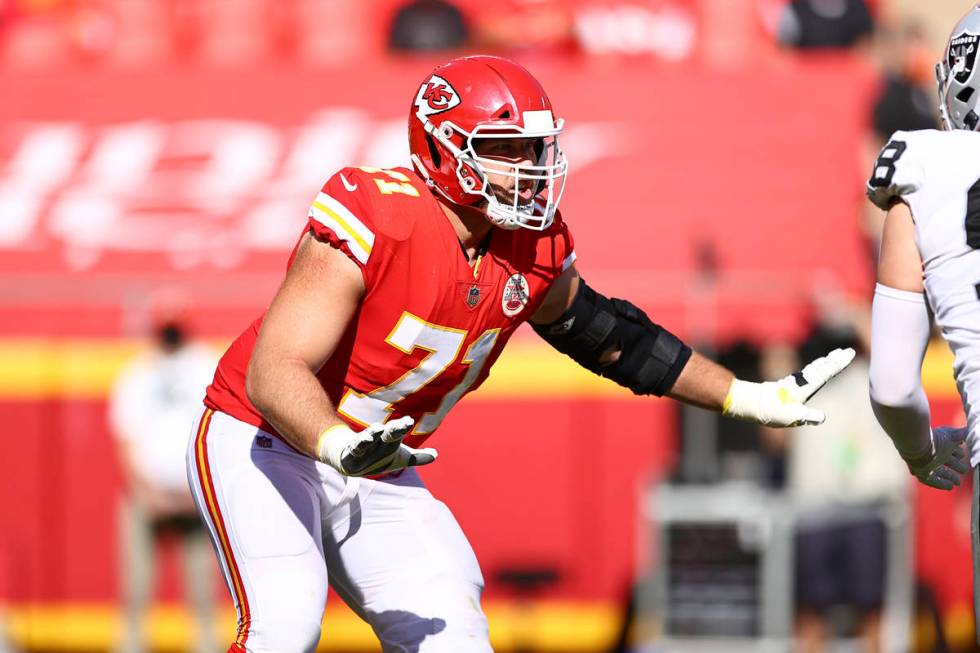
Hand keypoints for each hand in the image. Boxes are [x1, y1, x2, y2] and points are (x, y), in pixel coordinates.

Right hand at [317, 416, 437, 476]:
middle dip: (396, 428)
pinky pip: (357, 447)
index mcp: (390, 440)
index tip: (409, 421)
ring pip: (371, 437)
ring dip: (374, 432)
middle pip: (388, 433)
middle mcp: (379, 440)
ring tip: (379, 428)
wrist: (352, 461)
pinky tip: (365, 440)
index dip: (402, 426)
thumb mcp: (400, 459)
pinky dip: (360, 443)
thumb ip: (417, 457)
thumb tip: (436, 455)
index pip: (398, 431)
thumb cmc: (380, 456)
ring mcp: (365, 445)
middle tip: (405, 423)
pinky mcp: (353, 453)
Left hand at [722, 347, 855, 426]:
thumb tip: (823, 418)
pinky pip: (807, 374)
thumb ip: (807, 416)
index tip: (849, 353)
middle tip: (847, 351)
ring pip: (814, 369)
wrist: (751, 404)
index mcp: (805, 388)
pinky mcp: (790, 386)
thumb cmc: (772, 411)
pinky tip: (817, 368)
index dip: (838, 364)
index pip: (825, 373)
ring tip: (835, 356)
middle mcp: (801, 382)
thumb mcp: (791, 417)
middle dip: (834, 360)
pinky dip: (815, 368)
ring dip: (825, 362)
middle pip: (821, 368)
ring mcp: (795, 383)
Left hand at [902, 426, 969, 489]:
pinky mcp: (921, 472)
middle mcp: (934, 453)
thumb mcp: (954, 436)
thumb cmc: (936, 439)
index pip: (952, 450)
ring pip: (940, 471)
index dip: (959, 454)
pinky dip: (941, 483)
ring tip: (958, 482)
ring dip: (950, 476)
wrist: (917, 445)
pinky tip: (950, 487)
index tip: (964, 457)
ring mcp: (927, 463)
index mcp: (941, 443)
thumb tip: (971, 431)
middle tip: (964, 470)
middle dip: (957, 465)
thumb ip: (963, 434)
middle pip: (947, 461)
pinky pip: (932, 480)